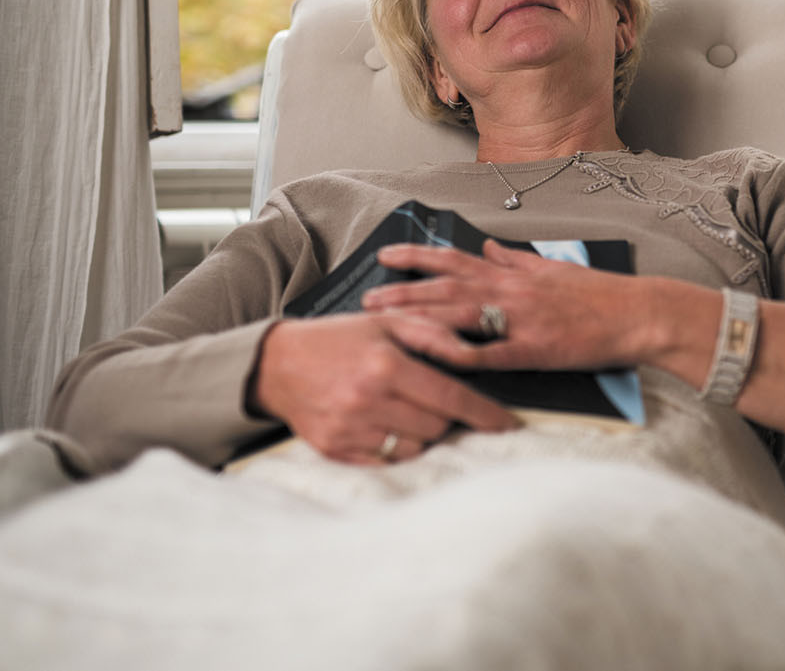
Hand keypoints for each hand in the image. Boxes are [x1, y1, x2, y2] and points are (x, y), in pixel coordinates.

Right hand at [252, 314, 519, 464]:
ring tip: (406, 411)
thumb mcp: (387, 322)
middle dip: (447, 417)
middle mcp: (369, 401)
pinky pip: (386, 462)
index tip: (507, 425)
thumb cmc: (340, 339)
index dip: (484, 414)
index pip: (451, 398)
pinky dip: (396, 447)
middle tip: (434, 401)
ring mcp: (351, 431)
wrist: (278, 365)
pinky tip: (387, 426)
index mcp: (386, 366)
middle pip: (438, 427)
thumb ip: (434, 333)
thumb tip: (474, 351)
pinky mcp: (336, 452)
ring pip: (415, 448)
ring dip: (422, 434)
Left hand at [362, 239, 668, 371]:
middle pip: (445, 287)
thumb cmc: (600, 293)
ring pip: (457, 315)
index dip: (418, 256)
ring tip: (382, 324)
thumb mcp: (553, 266)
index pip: (455, 259)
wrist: (636, 313)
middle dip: (402, 291)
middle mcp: (510, 290)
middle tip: (366, 298)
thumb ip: (514, 258)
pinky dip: (456, 354)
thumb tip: (486, 245)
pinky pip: (487, 353)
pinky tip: (430, 357)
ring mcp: (520, 319)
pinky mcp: (533, 350)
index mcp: (513, 272)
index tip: (386, 255)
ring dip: (416, 318)